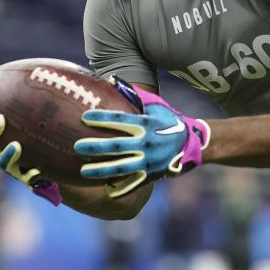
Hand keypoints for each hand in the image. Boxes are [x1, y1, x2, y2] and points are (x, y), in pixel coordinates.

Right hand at [0, 96, 61, 205]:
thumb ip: (39, 100)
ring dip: (5, 152)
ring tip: (15, 145)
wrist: (58, 166)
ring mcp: (10, 167)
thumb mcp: (41, 118)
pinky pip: (23, 177)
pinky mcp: (24, 179)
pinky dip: (25, 169)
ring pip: (0, 160)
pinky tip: (31, 163)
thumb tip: (48, 72)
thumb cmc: (45, 135)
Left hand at [76, 78, 210, 197]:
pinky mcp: (151, 175)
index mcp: (146, 124)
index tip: (84, 117)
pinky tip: (104, 189)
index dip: (102, 118)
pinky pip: (133, 184)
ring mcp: (149, 161)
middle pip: (117, 146)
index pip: (121, 120)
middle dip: (96, 147)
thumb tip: (111, 79)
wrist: (192, 144)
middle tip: (77, 147)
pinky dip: (119, 188)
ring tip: (83, 172)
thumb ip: (135, 95)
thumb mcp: (156, 106)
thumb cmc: (169, 121)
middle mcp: (147, 143)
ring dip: (101, 170)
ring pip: (122, 167)